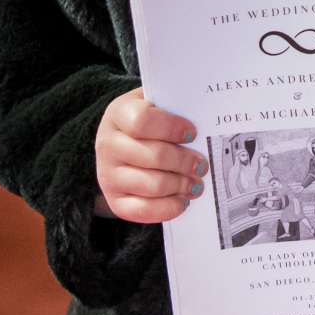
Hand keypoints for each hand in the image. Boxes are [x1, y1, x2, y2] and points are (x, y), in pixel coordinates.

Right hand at [95, 88, 204, 223]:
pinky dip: (169, 207)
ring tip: (196, 183)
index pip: (142, 121)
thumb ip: (176, 106)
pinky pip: (144, 210)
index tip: (193, 133)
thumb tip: (206, 119)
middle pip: (154, 156)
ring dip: (181, 185)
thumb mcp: (156, 103)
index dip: (171, 128)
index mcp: (118, 114)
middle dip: (185, 162)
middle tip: (202, 164)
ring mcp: (108, 175)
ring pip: (153, 185)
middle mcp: (108, 145)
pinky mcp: (115, 201)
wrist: (122, 145)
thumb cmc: (149, 122)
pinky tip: (182, 200)